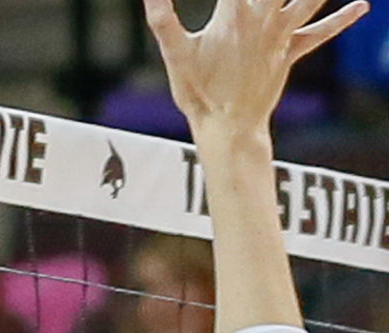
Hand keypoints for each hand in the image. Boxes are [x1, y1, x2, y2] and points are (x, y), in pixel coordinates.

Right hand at [145, 0, 365, 137]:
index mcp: (232, 16)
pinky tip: (361, 6)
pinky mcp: (290, 52)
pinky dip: (341, 19)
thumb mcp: (175, 55)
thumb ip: (162, 19)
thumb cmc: (199, 94)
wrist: (229, 128)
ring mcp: (279, 35)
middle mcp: (261, 19)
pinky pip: (319, 32)